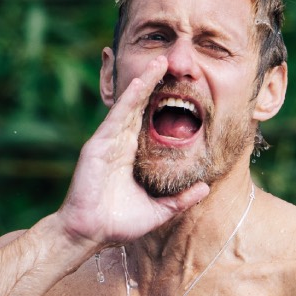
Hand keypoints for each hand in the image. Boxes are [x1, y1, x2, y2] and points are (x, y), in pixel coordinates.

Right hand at [58, 57, 209, 244]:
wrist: (90, 233)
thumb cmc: (118, 223)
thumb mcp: (159, 210)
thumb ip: (181, 199)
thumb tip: (206, 187)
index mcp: (134, 156)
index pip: (152, 123)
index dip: (166, 105)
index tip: (184, 88)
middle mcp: (122, 144)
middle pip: (142, 107)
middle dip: (156, 84)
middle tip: (173, 62)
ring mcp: (109, 142)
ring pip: (130, 106)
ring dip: (145, 82)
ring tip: (161, 62)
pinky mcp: (99, 144)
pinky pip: (117, 117)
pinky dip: (128, 99)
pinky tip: (141, 83)